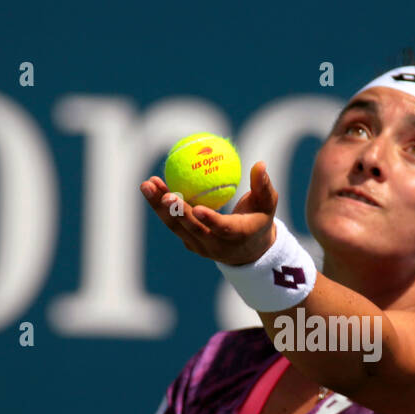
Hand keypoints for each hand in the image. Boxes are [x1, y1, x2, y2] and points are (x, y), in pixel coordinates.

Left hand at [139, 161, 278, 265]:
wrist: (248, 250)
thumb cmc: (259, 219)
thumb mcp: (267, 203)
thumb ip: (263, 186)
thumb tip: (260, 164)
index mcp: (237, 236)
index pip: (223, 230)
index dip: (211, 220)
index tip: (198, 208)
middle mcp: (216, 245)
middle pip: (193, 229)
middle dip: (177, 213)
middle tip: (165, 193)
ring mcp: (200, 246)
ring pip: (176, 226)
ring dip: (159, 206)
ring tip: (147, 184)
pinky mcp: (189, 243)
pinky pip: (173, 223)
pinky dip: (161, 206)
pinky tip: (152, 186)